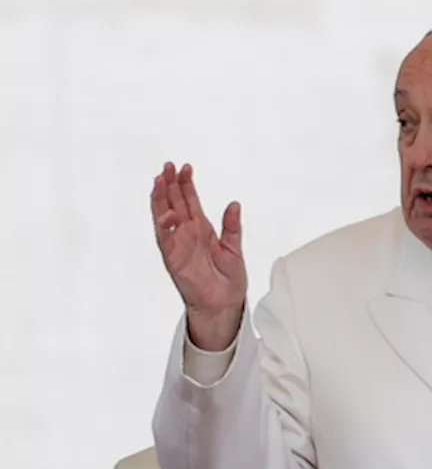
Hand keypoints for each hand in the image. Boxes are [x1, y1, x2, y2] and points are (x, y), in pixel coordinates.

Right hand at [151, 162, 246, 350]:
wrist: (224, 303)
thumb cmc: (228, 280)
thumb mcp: (234, 248)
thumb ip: (232, 226)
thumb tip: (234, 204)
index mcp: (202, 229)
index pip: (191, 201)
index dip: (187, 184)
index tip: (186, 167)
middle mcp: (187, 233)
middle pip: (175, 203)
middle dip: (171, 184)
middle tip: (168, 165)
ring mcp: (178, 244)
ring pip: (164, 216)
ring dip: (161, 198)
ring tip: (160, 179)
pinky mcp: (173, 257)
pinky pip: (165, 238)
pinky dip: (164, 225)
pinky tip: (167, 211)